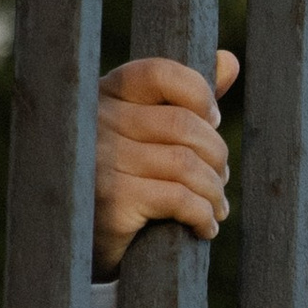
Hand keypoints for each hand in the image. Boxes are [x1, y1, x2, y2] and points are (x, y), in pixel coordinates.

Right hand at [94, 52, 237, 272]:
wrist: (78, 247)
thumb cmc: (119, 182)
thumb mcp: (144, 135)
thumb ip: (184, 99)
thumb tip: (228, 61)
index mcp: (104, 96)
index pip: (159, 73)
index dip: (198, 93)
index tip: (212, 121)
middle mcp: (96, 123)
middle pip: (182, 124)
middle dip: (215, 154)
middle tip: (220, 178)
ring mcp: (100, 162)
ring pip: (186, 164)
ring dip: (213, 190)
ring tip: (216, 206)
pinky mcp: (111, 201)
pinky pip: (179, 199)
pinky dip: (203, 215)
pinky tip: (205, 227)